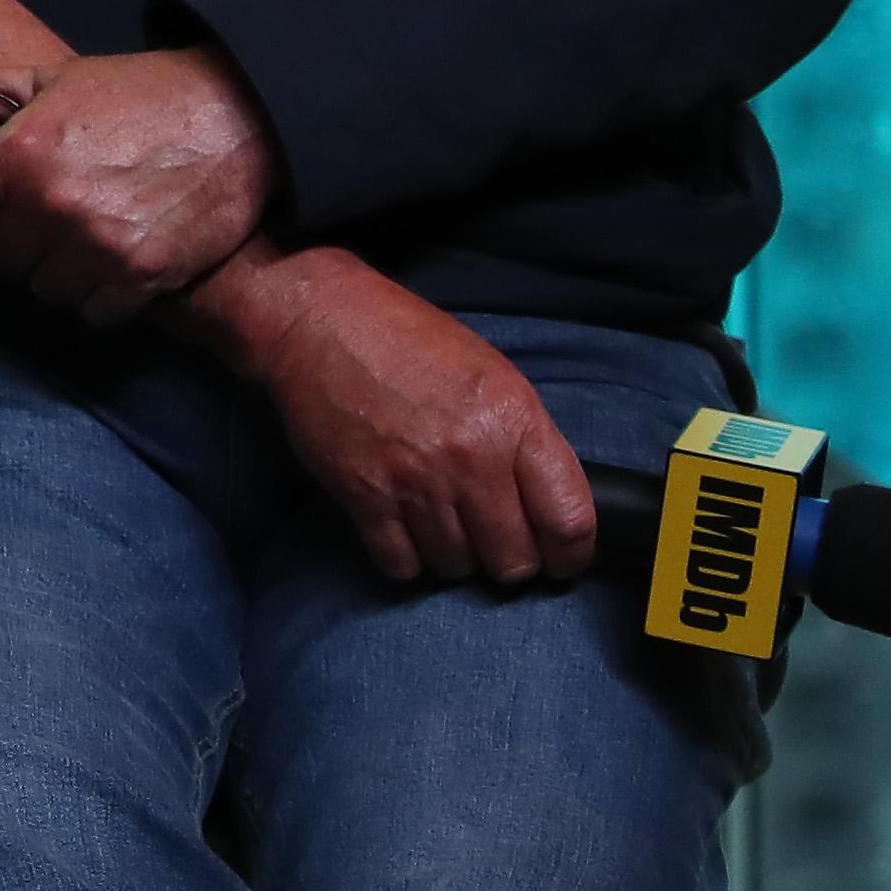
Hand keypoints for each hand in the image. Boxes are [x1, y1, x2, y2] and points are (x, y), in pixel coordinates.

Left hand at [0, 45, 276, 322]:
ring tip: (86, 232)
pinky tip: (116, 257)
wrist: (238, 117)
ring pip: (41, 289)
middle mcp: (51, 204)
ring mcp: (97, 246)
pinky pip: (92, 313)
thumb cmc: (137, 95)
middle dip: (14, 238)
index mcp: (18, 153)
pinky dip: (100, 294)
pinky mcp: (142, 276)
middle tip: (48, 212)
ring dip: (57, 269)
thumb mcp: (51, 79)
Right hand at [201, 247, 598, 588]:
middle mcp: (469, 458)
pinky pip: (401, 566)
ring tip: (444, 525)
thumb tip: (546, 508)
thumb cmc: (410, 341)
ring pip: (457, 568)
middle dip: (510, 561)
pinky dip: (407, 559)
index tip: (561, 560)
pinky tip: (406, 530)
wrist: (319, 323)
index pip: (570, 523)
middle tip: (495, 542)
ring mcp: (414, 481)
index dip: (571, 556)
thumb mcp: (494, 375)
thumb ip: (526, 441)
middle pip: (513, 561)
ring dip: (456, 556)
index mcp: (513, 421)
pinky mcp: (363, 496)